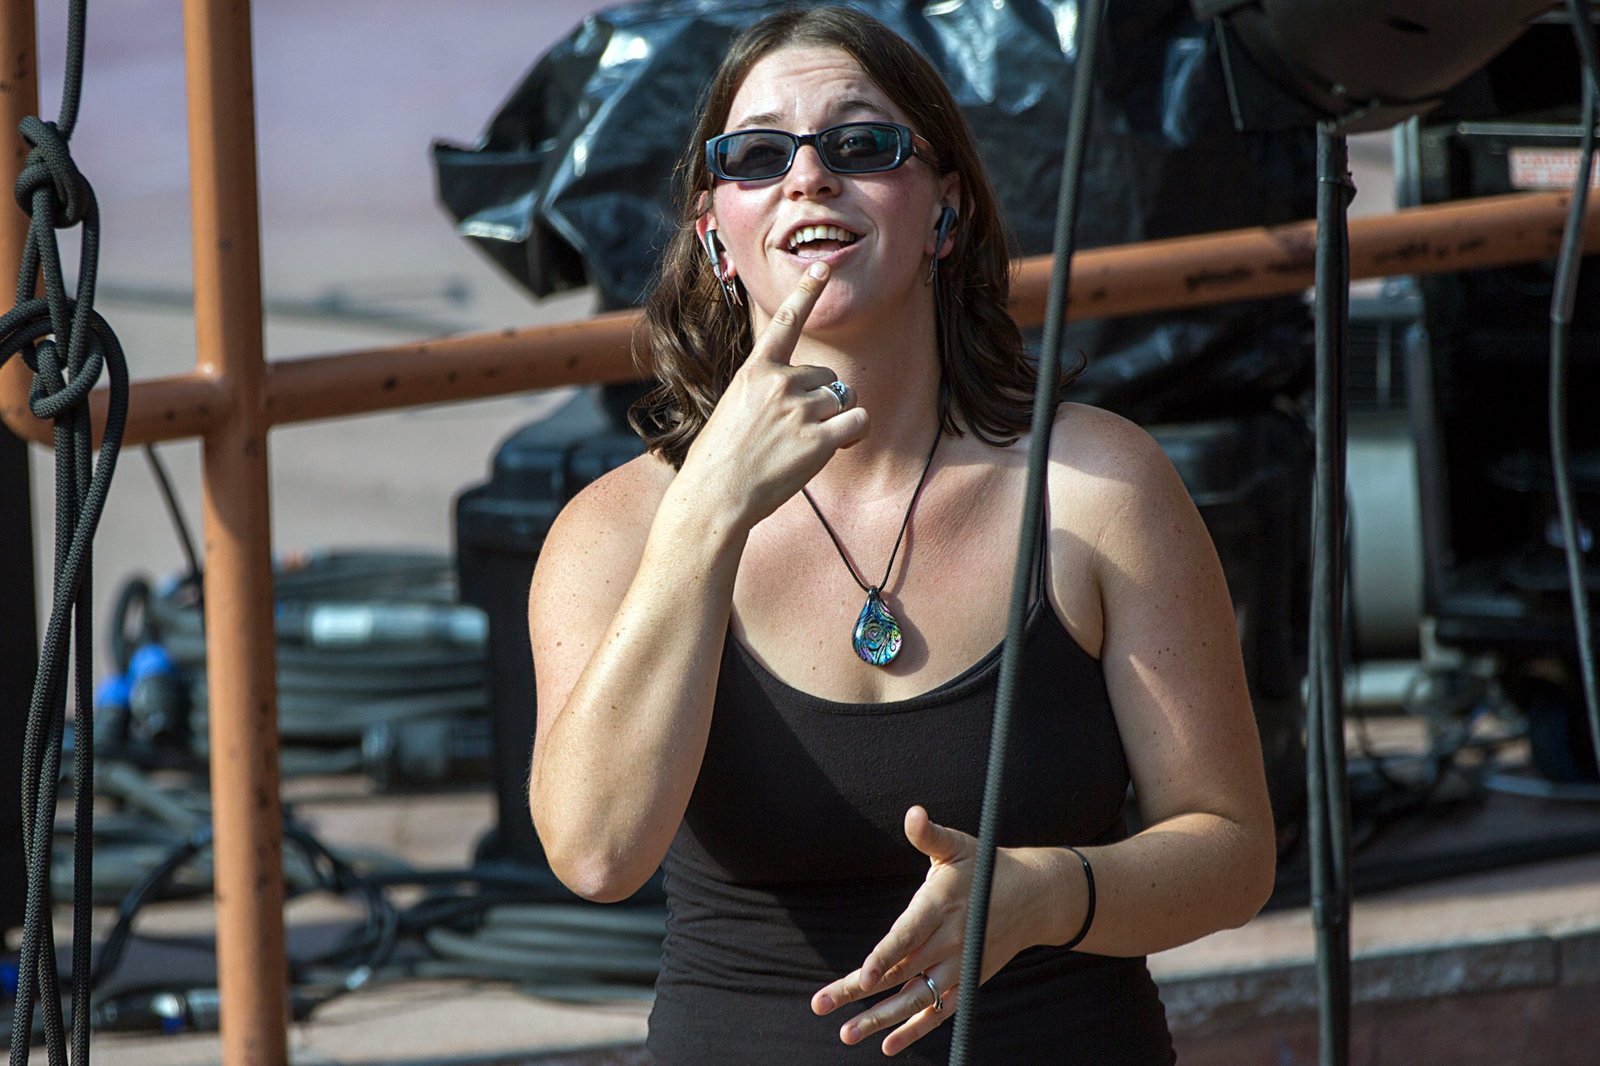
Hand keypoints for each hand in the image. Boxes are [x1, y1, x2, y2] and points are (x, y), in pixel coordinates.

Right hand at [674, 261, 869, 529]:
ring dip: (837, 419)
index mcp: (756, 370)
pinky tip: (836, 447)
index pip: (786, 321)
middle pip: (828, 377)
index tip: (823, 266)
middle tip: (796, 431)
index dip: (807, 290)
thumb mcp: (736, 407)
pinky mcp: (819, 439)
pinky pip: (857, 422)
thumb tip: (812, 398)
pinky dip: (854, 434)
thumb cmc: (721, 457)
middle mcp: (781, 382)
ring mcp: (801, 409)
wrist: (715, 494)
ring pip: (844, 399)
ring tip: (807, 444)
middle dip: (822, 400)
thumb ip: (769, 392)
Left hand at [810, 806, 1052, 1055]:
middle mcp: (949, 941)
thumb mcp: (957, 845)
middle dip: (857, 990)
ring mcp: (959, 966)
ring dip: (880, 1019)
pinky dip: (916, 1029)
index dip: (885, 957)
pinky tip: (888, 1044)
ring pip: (916, 998)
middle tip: (820, 1004)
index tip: (863, 977)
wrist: (1033, 898)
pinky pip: (940, 1012)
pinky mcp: (968, 981)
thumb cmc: (985, 866)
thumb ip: (929, 834)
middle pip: (899, 971)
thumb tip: (913, 813)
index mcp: (940, 906)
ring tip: (847, 1033)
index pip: (908, 936)